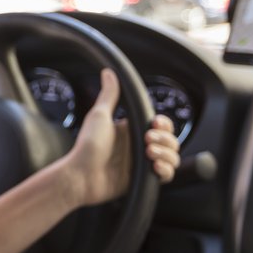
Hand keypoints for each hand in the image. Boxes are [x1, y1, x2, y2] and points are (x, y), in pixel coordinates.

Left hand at [65, 69, 180, 208]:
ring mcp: (142, 164)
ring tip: (150, 153)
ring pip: (172, 157)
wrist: (80, 176)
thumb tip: (108, 72)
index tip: (155, 123)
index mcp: (131, 130)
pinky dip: (166, 170)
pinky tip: (155, 166)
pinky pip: (166, 176)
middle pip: (171, 140)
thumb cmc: (87, 146)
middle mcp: (139, 146)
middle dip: (166, 138)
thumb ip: (109, 95)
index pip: (160, 124)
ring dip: (167, 153)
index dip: (164, 124)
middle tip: (148, 139)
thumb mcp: (99, 116)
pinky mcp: (143, 180)